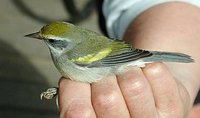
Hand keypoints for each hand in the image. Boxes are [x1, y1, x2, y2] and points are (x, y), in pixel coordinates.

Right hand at [58, 62, 194, 117]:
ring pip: (132, 83)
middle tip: (108, 74)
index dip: (76, 88)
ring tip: (126, 74)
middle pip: (106, 96)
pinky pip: (155, 72)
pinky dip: (147, 65)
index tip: (83, 75)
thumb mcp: (88, 91)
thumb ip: (77, 86)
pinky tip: (144, 74)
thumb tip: (77, 70)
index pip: (77, 111)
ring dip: (126, 69)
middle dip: (104, 76)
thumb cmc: (111, 90)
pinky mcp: (172, 109)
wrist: (143, 91)